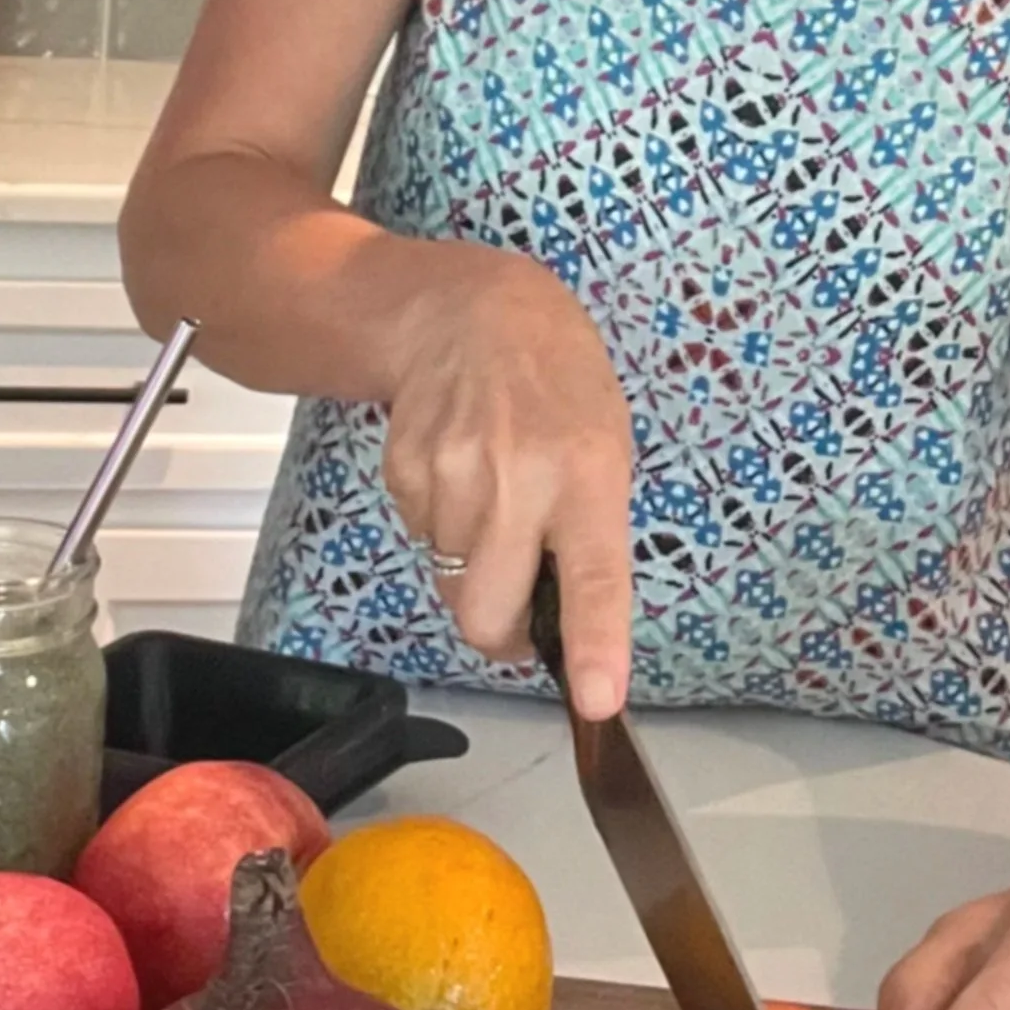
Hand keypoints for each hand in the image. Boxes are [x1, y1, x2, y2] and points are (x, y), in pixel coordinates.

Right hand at [377, 246, 634, 718]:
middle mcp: (518, 477)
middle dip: (501, 631)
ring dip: (472, 565)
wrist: (467, 309)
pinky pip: (421, 539)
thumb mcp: (606, 441)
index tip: (598, 700)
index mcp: (588, 472)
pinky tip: (459, 471)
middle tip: (522, 601)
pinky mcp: (404, 469)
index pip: (593, 574)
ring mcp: (453, 472)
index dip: (595, 646)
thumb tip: (575, 626)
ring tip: (494, 496)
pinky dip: (440, 526)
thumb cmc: (556, 379)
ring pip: (451, 581)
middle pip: (487, 614)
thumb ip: (592, 529)